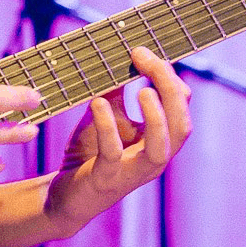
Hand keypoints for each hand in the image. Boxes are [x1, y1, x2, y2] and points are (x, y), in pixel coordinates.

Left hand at [43, 47, 192, 232]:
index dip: (169, 77)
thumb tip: (119, 54)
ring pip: (160, 149)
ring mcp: (131, 172)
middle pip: (181, 127)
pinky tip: (98, 103)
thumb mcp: (106, 116)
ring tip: (144, 90)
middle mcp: (153, 159)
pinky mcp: (106, 180)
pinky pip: (113, 154)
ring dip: (156, 118)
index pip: (181, 108)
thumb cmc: (90, 154)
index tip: (143, 50)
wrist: (64, 195)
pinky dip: (108, 127)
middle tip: (148, 60)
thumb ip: (116, 90)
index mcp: (158, 141)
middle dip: (171, 91)